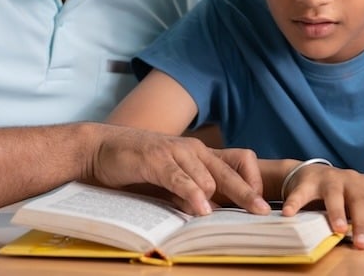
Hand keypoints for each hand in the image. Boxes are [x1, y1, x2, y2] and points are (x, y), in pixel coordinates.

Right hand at [85, 124, 269, 215]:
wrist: (100, 148)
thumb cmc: (136, 166)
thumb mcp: (169, 180)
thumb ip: (190, 192)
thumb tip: (212, 212)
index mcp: (199, 154)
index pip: (238, 161)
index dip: (252, 181)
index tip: (260, 203)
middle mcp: (192, 150)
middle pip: (230, 171)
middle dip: (248, 193)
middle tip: (263, 212)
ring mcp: (175, 153)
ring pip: (208, 176)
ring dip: (221, 197)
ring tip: (234, 216)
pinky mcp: (156, 160)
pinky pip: (180, 178)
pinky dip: (192, 194)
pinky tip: (202, 209)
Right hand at [280, 164, 363, 248]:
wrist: (314, 174)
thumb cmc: (347, 192)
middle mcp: (351, 180)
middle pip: (359, 199)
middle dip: (362, 221)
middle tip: (362, 243)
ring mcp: (329, 180)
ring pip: (334, 195)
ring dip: (336, 212)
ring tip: (338, 229)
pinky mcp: (308, 182)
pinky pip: (301, 193)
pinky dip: (295, 202)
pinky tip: (290, 213)